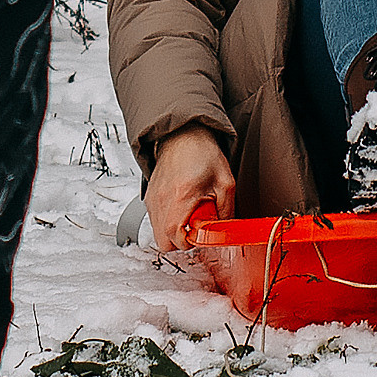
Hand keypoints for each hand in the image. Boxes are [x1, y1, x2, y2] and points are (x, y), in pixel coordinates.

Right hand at [144, 124, 234, 249]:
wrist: (183, 135)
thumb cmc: (201, 153)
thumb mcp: (225, 182)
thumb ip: (226, 210)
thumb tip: (225, 230)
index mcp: (181, 196)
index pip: (176, 237)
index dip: (191, 242)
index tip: (201, 234)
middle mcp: (162, 200)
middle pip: (163, 242)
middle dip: (181, 241)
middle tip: (196, 227)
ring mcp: (153, 199)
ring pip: (157, 233)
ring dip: (174, 231)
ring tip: (189, 214)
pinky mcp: (150, 197)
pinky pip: (155, 220)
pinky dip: (167, 220)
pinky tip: (181, 208)